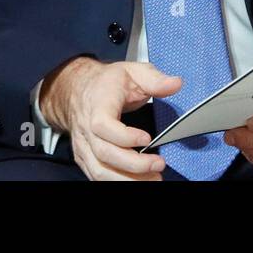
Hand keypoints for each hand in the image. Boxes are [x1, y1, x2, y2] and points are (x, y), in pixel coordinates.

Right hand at [39, 56, 179, 180]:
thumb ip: (155, 79)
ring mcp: (84, 146)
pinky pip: (98, 176)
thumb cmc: (107, 82)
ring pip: (99, 170)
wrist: (76, 90)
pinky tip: (138, 181)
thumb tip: (176, 84)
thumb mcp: (133, 70)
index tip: (148, 139)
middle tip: (159, 165)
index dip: (124, 136)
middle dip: (133, 164)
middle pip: (104, 153)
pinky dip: (117, 182)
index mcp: (98, 105)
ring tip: (153, 179)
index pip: (103, 125)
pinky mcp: (85, 157)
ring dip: (126, 179)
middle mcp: (86, 128)